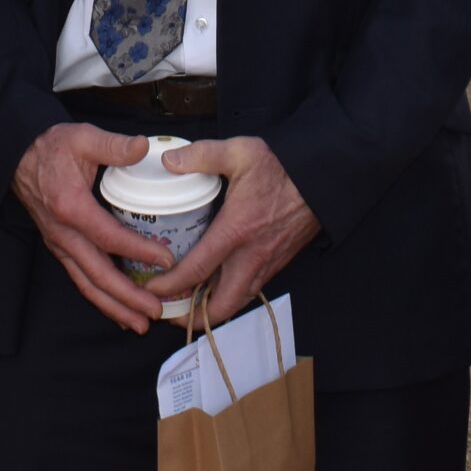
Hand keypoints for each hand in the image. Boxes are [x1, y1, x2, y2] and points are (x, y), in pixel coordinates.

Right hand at [12, 124, 165, 331]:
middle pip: (97, 274)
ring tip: (140, 323)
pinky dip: (100, 297)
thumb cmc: (52, 147)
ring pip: (87, 284)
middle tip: (156, 311)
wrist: (17, 156)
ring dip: (114, 306)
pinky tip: (118, 309)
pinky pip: (80, 279)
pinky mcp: (60, 247)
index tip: (167, 260)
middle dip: (128, 297)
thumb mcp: (83, 137)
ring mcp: (59, 244)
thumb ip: (114, 145)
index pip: (109, 237)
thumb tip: (143, 147)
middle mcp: (63, 233)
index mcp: (70, 207)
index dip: (139, 250)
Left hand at [145, 138, 322, 325]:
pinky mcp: (276, 264)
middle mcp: (251, 257)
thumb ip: (201, 155)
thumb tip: (168, 162)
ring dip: (211, 310)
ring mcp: (266, 264)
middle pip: (220, 306)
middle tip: (168, 311)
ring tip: (187, 304)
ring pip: (236, 303)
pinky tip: (214, 285)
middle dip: (192, 318)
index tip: (149, 290)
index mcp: (235, 232)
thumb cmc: (281, 167)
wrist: (321, 179)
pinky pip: (249, 291)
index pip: (196, 271)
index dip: (169, 287)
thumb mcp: (239, 152)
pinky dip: (229, 296)